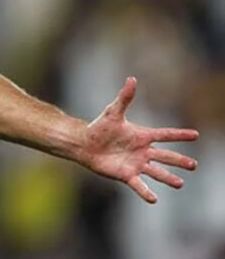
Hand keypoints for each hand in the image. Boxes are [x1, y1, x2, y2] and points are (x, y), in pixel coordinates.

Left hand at [79, 77, 198, 203]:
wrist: (84, 144)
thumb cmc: (99, 128)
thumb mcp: (112, 112)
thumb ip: (124, 98)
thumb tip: (132, 79)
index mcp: (142, 136)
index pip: (165, 135)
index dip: (179, 135)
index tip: (196, 135)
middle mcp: (142, 151)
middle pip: (165, 156)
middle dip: (179, 161)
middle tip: (193, 165)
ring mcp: (136, 164)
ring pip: (156, 172)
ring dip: (168, 178)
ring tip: (180, 183)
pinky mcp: (126, 175)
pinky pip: (139, 185)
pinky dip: (146, 192)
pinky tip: (154, 199)